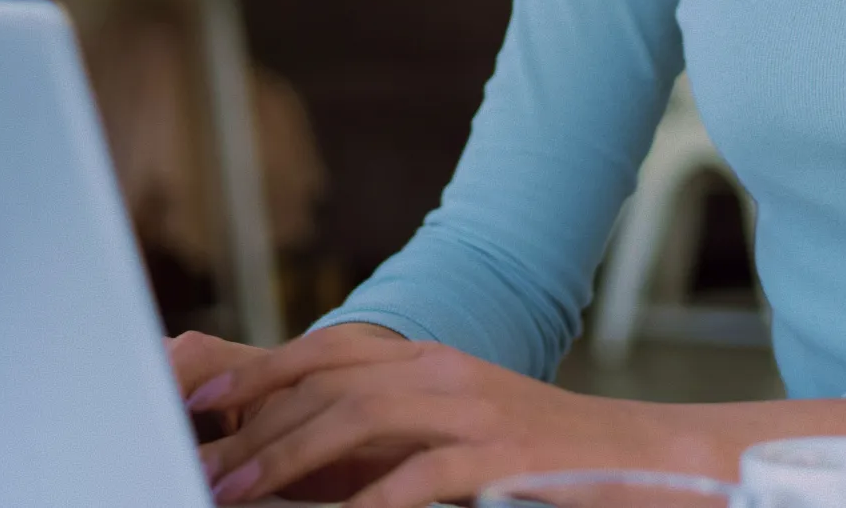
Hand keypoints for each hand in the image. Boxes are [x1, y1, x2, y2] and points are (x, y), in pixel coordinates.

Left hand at [188, 328, 720, 507]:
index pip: (330, 353)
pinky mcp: (502, 457)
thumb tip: (315, 458)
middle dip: (256, 428)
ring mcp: (475, 411)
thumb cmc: (542, 457)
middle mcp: (446, 372)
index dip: (262, 373)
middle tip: (203, 469)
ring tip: (233, 493)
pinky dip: (369, 504)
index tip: (205, 399)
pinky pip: (420, 476)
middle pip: (330, 384)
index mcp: (432, 360)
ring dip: (286, 460)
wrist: (642, 456)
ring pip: (360, 418)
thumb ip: (397, 429)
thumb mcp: (464, 425)